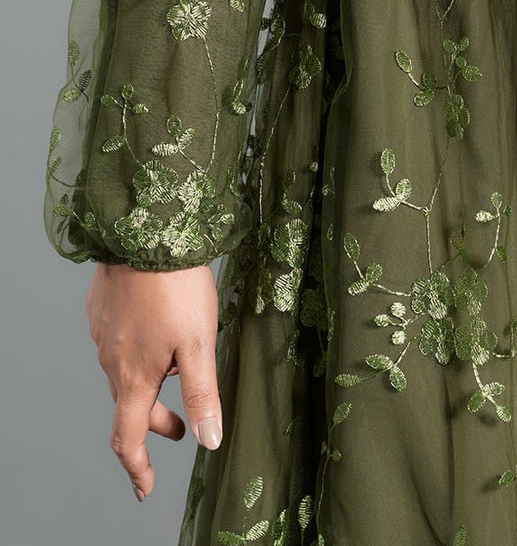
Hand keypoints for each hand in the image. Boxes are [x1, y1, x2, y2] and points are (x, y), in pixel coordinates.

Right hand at [86, 261, 221, 502]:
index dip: (137, 468)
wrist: (145, 231)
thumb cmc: (176, 287)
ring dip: (148, 385)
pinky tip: (159, 332)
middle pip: (130, 407)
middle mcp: (112, 361)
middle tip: (181, 428)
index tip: (145, 489)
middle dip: (154, 423)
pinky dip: (139, 353)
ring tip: (178, 372)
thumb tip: (208, 441)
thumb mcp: (199, 342)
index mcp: (134, 377)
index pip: (128, 439)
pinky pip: (119, 344)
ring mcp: (104, 335)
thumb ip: (202, 392)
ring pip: (125, 373)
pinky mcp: (104, 311)